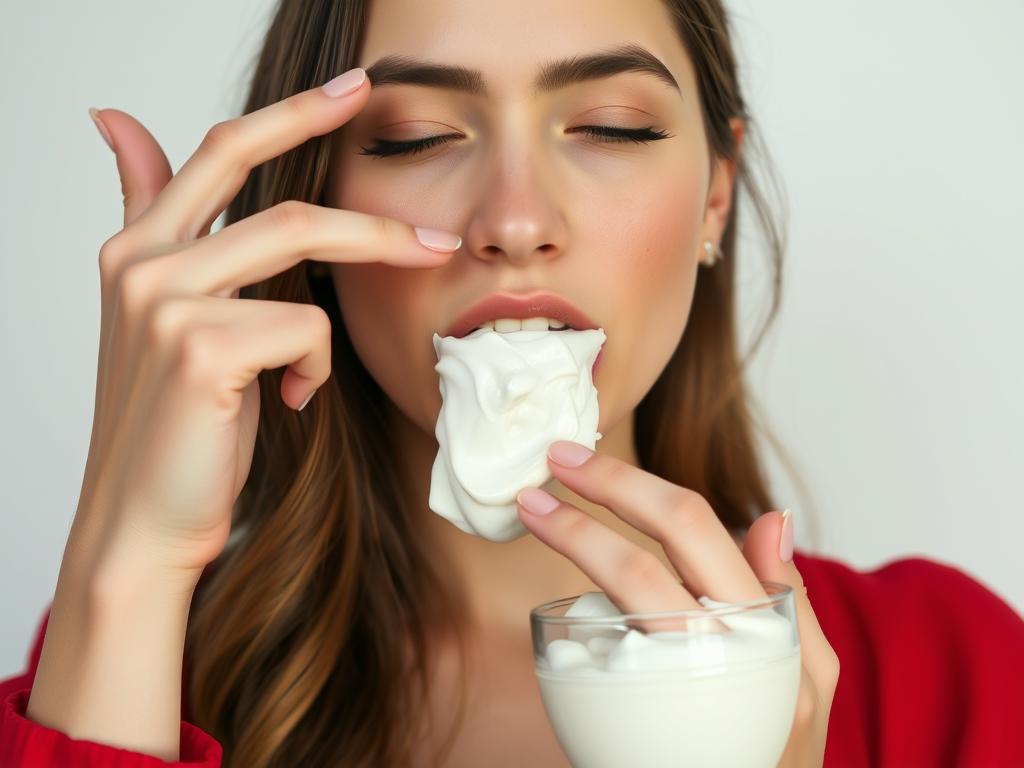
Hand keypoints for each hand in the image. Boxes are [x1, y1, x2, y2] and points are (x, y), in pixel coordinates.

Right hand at [76, 68, 462, 586]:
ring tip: (419, 268)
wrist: (143, 522)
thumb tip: (118, 122)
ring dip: (371, 252)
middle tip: (406, 149)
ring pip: (300, 237)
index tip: (350, 88)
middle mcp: (140, 262)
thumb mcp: (172, 317)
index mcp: (136, 249)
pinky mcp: (201, 348)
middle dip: (351, 161)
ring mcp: (164, 301)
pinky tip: (294, 399)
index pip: (217, 152)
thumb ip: (166, 226)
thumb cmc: (179, 427)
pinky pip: (307, 327)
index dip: (289, 112)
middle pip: (264, 178)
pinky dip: (319, 364)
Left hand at [516, 440, 839, 767]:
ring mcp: (689, 687)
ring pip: (631, 589)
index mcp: (767, 627)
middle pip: (660, 546)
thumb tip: (773, 517)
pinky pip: (601, 659)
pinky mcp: (646, 723)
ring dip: (575, 538)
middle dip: (601, 493)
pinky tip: (545, 602)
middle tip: (550, 461)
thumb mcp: (806, 677)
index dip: (629, 483)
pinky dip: (567, 619)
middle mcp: (732, 650)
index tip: (576, 459)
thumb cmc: (774, 750)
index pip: (695, 526)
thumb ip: (786, 597)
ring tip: (532, 510)